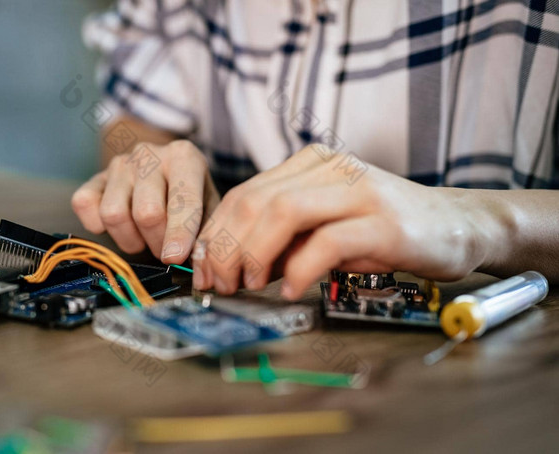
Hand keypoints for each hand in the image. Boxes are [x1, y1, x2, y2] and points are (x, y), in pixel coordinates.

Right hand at [72, 140, 219, 262]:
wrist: (164, 169)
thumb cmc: (189, 194)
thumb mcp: (210, 206)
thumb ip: (207, 231)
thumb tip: (199, 259)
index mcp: (184, 157)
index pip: (182, 199)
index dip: (179, 233)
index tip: (174, 257)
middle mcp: (149, 154)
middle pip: (147, 212)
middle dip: (157, 242)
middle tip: (164, 249)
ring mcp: (119, 165)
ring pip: (114, 214)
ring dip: (130, 239)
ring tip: (144, 238)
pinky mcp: (95, 177)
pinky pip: (84, 205)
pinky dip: (98, 225)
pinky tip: (120, 226)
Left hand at [192, 145, 505, 298]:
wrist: (455, 225)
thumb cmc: (381, 229)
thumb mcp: (323, 223)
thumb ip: (281, 234)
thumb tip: (229, 264)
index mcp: (309, 163)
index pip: (243, 194)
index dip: (214, 233)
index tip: (203, 269)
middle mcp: (330, 168)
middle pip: (254, 201)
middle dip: (225, 247)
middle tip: (220, 284)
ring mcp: (358, 192)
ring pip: (282, 212)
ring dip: (254, 254)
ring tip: (250, 285)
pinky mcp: (382, 223)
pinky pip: (326, 242)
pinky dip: (299, 268)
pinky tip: (290, 288)